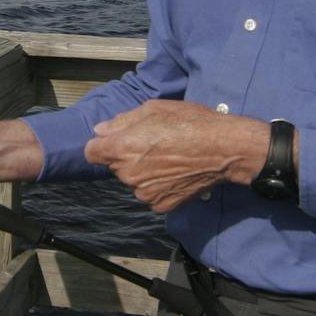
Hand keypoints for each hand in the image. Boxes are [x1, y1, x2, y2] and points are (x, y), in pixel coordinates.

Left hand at [83, 99, 270, 212]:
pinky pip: (150, 194)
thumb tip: (100, 130)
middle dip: (127, 156)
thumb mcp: (154, 109)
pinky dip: (158, 186)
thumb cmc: (191, 123)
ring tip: (169, 158)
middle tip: (154, 144)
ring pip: (133, 181)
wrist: (224, 149)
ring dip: (143, 172)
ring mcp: (144, 193)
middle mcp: (128, 175)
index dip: (103, 145)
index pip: (91, 152)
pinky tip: (176, 173)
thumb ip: (122, 121)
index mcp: (121, 149)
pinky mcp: (161, 205)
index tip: (117, 141)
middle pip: (115, 166)